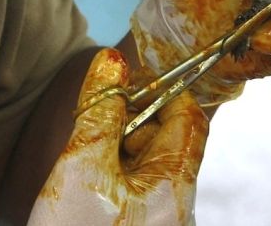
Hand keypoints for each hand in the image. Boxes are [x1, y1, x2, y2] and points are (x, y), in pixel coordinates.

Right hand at [27, 48, 208, 225]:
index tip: (126, 80)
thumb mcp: (81, 168)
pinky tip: (84, 178)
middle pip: (166, 140)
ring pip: (146, 163)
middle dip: (131, 119)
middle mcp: (176, 207)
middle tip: (94, 116)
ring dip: (116, 145)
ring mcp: (157, 221)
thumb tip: (111, 61)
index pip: (189, 120)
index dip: (162, 92)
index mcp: (176, 188)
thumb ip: (99, 112)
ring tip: (83, 151)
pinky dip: (110, 171)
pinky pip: (132, 187)